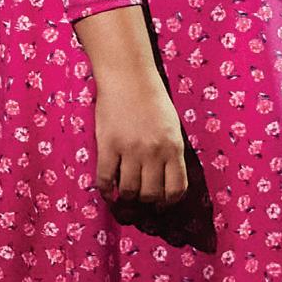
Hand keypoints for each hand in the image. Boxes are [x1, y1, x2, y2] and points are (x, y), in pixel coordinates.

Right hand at [93, 68, 188, 206]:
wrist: (128, 77)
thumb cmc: (152, 99)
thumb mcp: (172, 127)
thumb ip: (170, 152)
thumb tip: (164, 179)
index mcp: (173, 147)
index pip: (176, 189)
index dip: (168, 202)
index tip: (161, 203)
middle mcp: (154, 152)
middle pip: (151, 194)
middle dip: (146, 200)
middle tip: (141, 197)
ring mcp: (130, 150)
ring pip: (129, 190)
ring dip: (127, 196)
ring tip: (125, 193)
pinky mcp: (108, 146)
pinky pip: (105, 178)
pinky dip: (106, 190)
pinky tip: (109, 191)